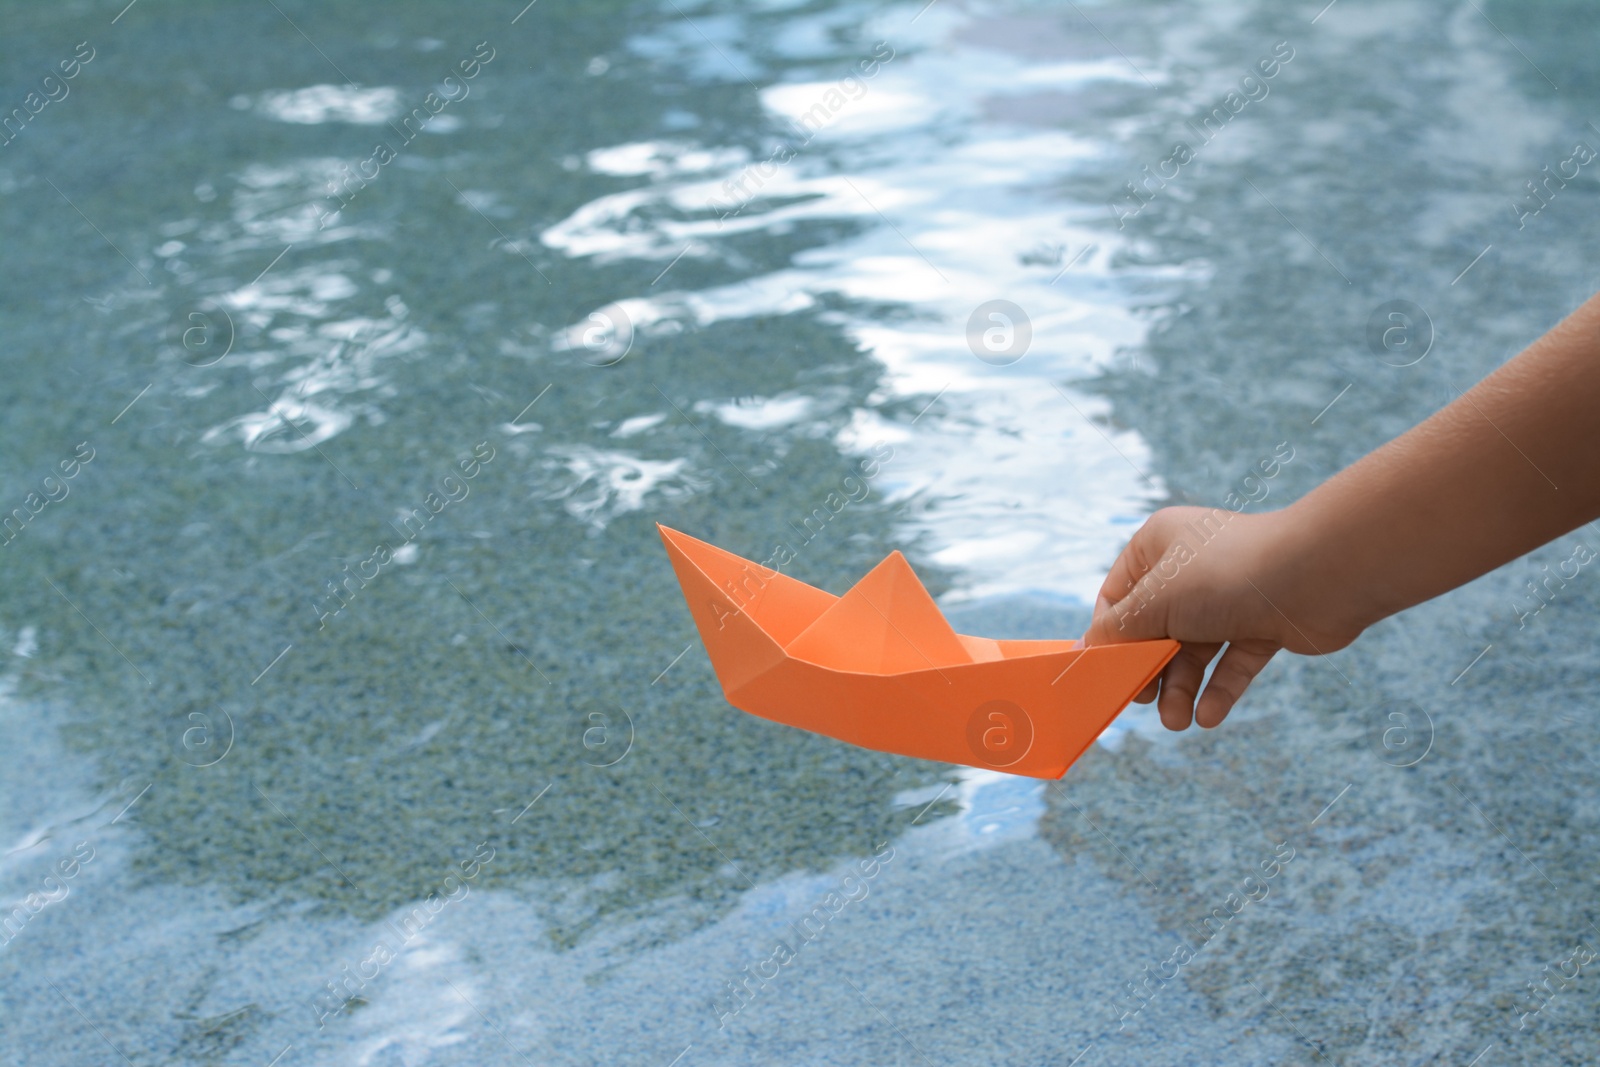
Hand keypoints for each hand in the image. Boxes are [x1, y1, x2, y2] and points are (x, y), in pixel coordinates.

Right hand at [1081, 505, 1363, 730]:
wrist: (1318, 576)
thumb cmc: (1226, 575)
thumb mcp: (1155, 601)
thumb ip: (1118, 631)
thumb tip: (1087, 651)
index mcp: (1159, 544)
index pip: (1119, 596)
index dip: (1110, 637)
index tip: (1105, 674)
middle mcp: (1192, 567)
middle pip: (1156, 629)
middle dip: (1150, 670)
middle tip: (1145, 701)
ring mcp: (1229, 597)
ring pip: (1193, 651)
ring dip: (1182, 689)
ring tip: (1178, 722)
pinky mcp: (1262, 624)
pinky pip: (1231, 661)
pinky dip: (1218, 689)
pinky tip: (1209, 717)